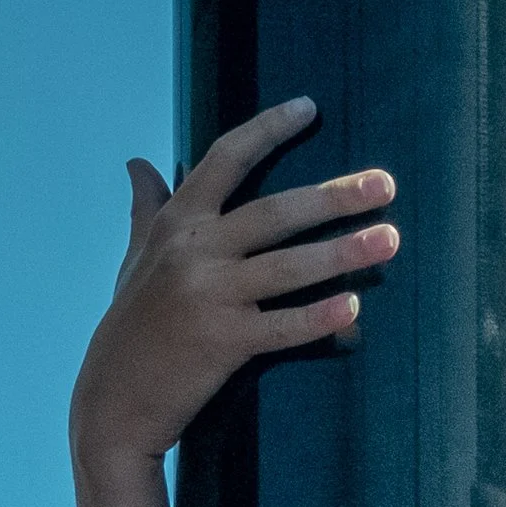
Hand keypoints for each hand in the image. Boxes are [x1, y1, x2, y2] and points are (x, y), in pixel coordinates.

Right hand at [70, 101, 399, 475]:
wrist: (115, 398)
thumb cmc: (132, 325)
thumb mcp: (135, 258)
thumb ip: (147, 209)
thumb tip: (139, 163)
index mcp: (176, 222)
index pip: (226, 159)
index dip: (269, 130)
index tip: (309, 108)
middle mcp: (194, 250)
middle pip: (274, 211)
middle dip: (334, 197)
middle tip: (385, 185)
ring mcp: (210, 296)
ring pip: (288, 266)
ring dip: (344, 253)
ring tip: (390, 240)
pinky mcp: (224, 343)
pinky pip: (283, 327)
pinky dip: (319, 318)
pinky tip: (354, 309)